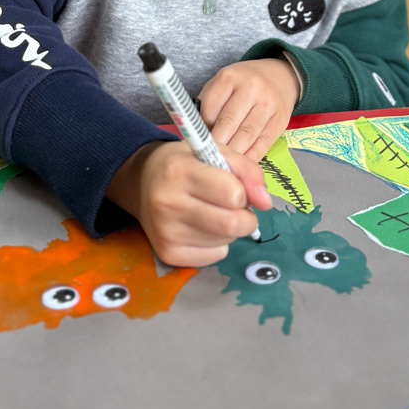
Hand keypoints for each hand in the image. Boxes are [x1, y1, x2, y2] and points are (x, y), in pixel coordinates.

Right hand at [106, 141, 270, 268]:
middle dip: (246, 218)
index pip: (232, 194)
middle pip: (232, 224)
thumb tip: (266, 203)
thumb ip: (247, 170)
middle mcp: (168, 202)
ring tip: (214, 213)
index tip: (236, 187)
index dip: (243, 192)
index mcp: (180, 170)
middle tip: (238, 208)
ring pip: (225, 242)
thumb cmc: (185, 163)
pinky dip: (218, 244)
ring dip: (230, 229)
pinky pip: (214, 256)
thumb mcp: (215, 151)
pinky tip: (203, 228)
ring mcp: (165, 231)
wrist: (142, 181)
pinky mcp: (167, 253)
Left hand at [198, 58, 299, 160]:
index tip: (198, 142)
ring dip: (232, 153)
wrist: (279, 76)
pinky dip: (251, 156)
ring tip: (222, 163)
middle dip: (216, 144)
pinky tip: (241, 163)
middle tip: (207, 158)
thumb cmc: (244, 83)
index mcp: (230, 77)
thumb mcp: (223, 82)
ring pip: (246, 135)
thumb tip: (200, 134)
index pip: (210, 108)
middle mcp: (251, 88)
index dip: (202, 129)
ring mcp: (268, 104)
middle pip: (228, 123)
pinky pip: (263, 143)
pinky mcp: (281, 120)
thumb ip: (210, 102)